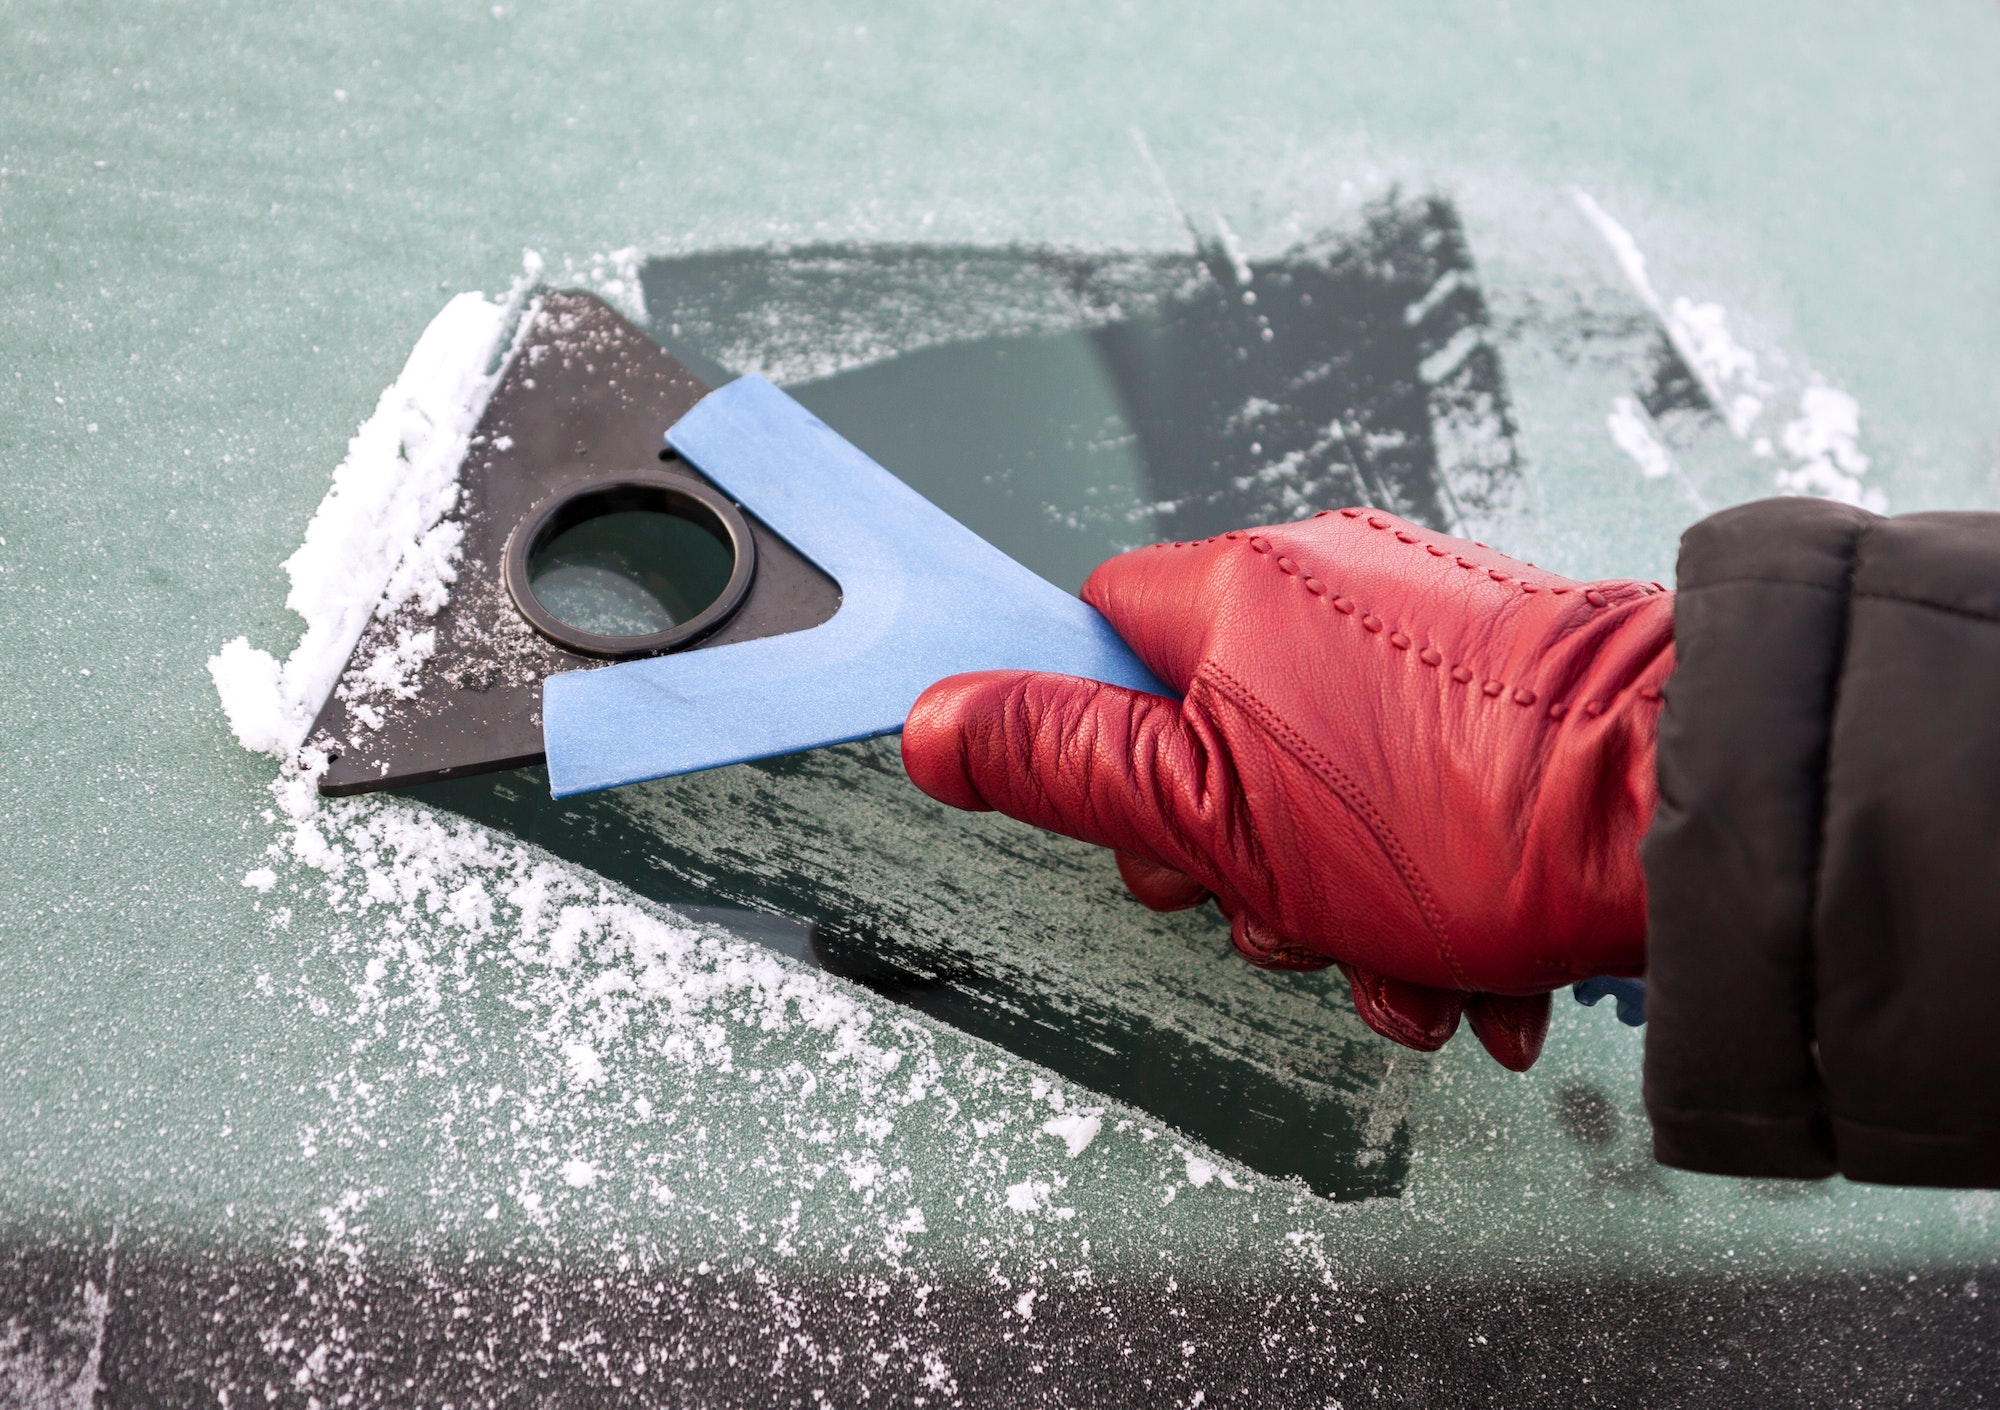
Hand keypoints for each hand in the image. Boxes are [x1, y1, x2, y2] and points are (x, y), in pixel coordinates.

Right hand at [901, 508, 1673, 1069]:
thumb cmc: (1457, 812)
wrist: (1689, 814)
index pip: (1099, 633)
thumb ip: (1060, 764)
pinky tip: (1475, 968)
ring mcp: (1430, 636)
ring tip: (1407, 965)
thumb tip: (932, 721)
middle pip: (1213, 730)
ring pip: (1326, 789)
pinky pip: (1425, 796)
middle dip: (1238, 860)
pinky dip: (1435, 890)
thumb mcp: (1210, 812)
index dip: (1100, 750)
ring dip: (1347, 907)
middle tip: (1281, 912)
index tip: (1142, 827)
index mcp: (1239, 593)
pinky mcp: (1509, 691)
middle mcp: (1333, 588)